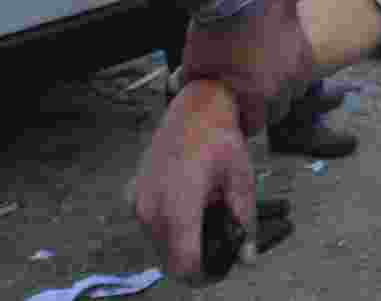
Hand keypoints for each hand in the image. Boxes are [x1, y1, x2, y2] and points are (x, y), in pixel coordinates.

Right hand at [132, 80, 255, 282]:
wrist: (194, 107)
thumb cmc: (219, 138)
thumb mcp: (241, 179)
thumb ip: (244, 221)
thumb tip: (248, 258)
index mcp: (178, 204)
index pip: (183, 264)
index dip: (203, 274)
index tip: (218, 267)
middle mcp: (151, 207)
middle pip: (170, 260)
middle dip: (194, 258)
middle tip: (217, 241)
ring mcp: (138, 201)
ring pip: (158, 245)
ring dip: (179, 243)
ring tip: (204, 217)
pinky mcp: (133, 194)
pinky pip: (149, 226)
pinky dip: (167, 226)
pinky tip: (188, 205)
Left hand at [182, 0, 313, 136]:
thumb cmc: (214, 28)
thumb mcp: (196, 61)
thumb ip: (194, 82)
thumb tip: (182, 90)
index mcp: (257, 94)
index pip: (256, 124)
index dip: (245, 121)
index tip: (237, 114)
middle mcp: (284, 83)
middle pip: (280, 109)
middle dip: (265, 107)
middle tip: (251, 96)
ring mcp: (298, 60)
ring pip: (296, 87)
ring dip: (284, 87)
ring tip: (268, 76)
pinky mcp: (304, 39)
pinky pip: (303, 62)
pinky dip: (292, 63)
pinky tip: (278, 55)